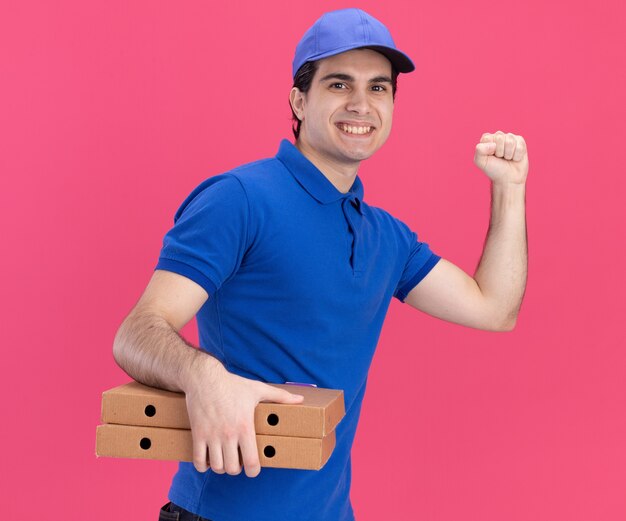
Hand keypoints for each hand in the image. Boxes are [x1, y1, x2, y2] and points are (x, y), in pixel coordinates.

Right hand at [183, 358, 303, 477]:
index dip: (254, 471)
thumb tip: (300, 399)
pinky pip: (197, 461)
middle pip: (233, 468)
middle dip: (237, 469)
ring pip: (217, 467)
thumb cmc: (233, 385)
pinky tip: (207, 459)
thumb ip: (280, 396)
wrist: (205, 378)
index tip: (253, 469)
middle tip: (238, 461)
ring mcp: (212, 435)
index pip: (251, 462)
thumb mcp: (258, 389)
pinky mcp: (198, 434)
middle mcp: (228, 434)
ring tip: (224, 459)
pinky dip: (202, 465)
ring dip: (221, 467)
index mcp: (245, 427)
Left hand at [474, 131, 528, 185]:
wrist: (508, 179)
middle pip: (500, 137)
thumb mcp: (481, 162)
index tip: (491, 156)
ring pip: (510, 141)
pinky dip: (517, 155)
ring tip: (507, 158)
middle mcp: (498, 136)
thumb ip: (479, 150)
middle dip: (500, 151)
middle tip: (500, 158)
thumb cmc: (494, 169)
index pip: (488, 137)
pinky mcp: (520, 141)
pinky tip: (515, 158)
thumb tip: (493, 144)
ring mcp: (510, 138)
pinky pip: (520, 145)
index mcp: (487, 139)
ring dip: (508, 154)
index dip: (490, 150)